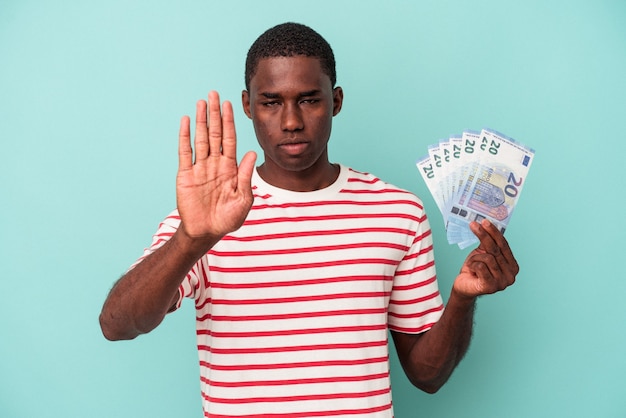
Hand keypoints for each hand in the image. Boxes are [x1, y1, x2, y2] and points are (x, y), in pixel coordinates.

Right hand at [176, 91, 256, 241]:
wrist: (206, 232)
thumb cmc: (227, 219)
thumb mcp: (243, 199)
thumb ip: (246, 176)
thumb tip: (253, 153)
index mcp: (230, 168)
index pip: (230, 139)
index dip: (230, 122)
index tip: (230, 104)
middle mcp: (215, 164)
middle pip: (215, 133)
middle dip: (215, 114)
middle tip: (215, 93)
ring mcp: (200, 167)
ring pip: (201, 138)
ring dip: (201, 120)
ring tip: (202, 102)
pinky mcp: (185, 174)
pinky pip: (185, 152)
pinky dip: (185, 136)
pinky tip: (186, 121)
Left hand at [452, 219, 518, 299]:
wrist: (464, 287)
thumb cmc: (475, 269)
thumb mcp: (483, 254)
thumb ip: (489, 243)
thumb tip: (487, 224)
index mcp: (513, 267)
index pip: (504, 246)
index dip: (495, 233)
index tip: (485, 222)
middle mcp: (511, 276)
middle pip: (496, 250)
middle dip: (483, 236)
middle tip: (473, 224)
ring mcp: (502, 283)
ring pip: (487, 258)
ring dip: (475, 258)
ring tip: (472, 264)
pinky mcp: (491, 287)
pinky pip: (480, 266)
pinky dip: (473, 265)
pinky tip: (471, 271)